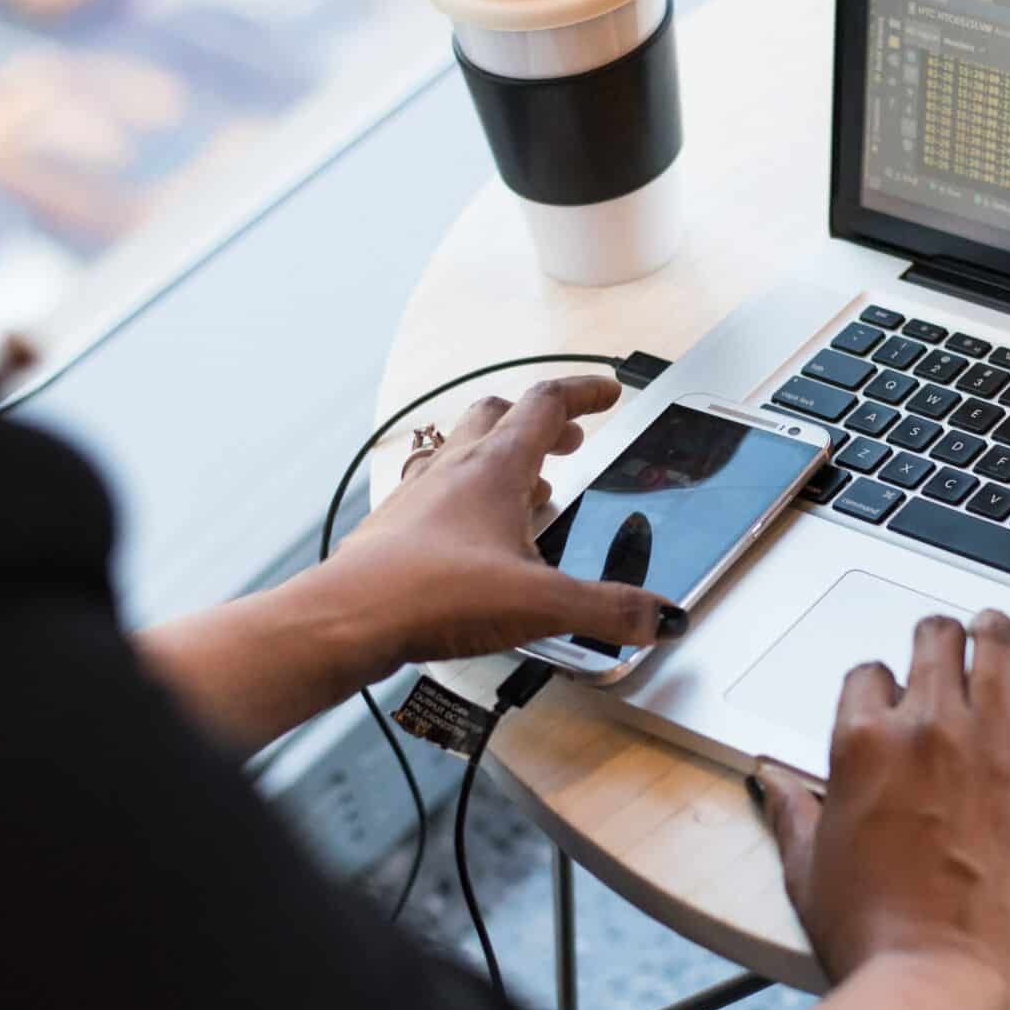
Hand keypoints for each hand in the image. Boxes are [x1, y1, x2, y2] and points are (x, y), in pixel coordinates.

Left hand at [308, 374, 677, 679]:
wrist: (348, 618)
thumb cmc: (433, 594)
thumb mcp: (541, 604)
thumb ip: (608, 610)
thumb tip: (661, 616)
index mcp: (495, 467)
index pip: (546, 403)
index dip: (584, 392)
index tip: (608, 391)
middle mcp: (454, 468)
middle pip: (499, 415)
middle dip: (540, 422)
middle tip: (569, 440)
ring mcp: (419, 494)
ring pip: (462, 449)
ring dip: (501, 457)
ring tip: (530, 490)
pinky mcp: (396, 527)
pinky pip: (435, 490)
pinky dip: (465, 496)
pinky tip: (475, 535)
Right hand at [757, 611, 1009, 1009]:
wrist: (936, 976)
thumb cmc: (870, 931)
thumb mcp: (806, 866)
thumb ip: (790, 810)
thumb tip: (768, 780)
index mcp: (861, 741)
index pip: (869, 673)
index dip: (878, 687)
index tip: (889, 704)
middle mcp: (927, 727)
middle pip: (935, 639)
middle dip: (935, 640)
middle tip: (943, 649)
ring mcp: (991, 745)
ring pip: (998, 646)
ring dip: (993, 634)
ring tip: (993, 633)